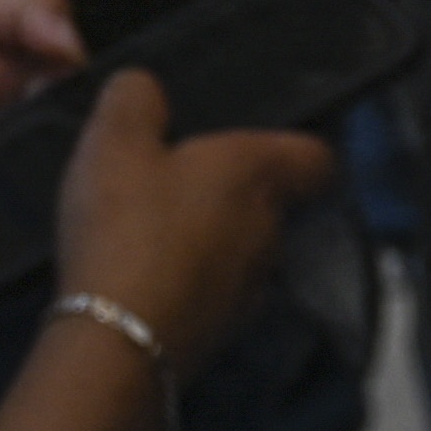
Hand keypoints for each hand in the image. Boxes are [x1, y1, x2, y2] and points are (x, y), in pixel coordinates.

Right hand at [38, 65, 338, 376]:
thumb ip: (135, 98)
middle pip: (270, 203)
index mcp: (258, 174)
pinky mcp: (222, 335)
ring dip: (209, 242)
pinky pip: (214, 295)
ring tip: (149, 234)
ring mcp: (250, 291)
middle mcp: (270, 232)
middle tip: (173, 182)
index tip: (257, 143)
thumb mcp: (114, 141)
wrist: (114, 342)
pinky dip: (188, 284)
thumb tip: (145, 88)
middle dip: (230, 193)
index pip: (316, 156)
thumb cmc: (126, 228)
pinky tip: (141, 281)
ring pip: (243, 252)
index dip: (294, 146)